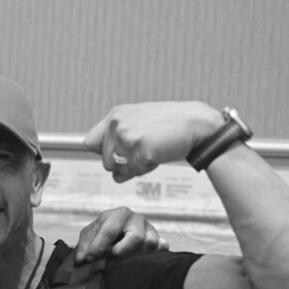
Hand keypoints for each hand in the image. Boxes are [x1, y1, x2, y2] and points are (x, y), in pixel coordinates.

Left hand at [74, 207, 167, 262]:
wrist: (117, 233)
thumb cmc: (101, 234)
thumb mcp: (88, 236)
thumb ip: (84, 247)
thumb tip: (81, 260)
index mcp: (119, 214)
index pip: (110, 230)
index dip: (99, 247)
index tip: (89, 259)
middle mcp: (138, 220)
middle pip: (137, 238)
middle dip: (121, 252)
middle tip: (109, 259)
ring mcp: (151, 230)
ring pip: (150, 245)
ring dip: (135, 257)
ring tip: (122, 262)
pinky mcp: (160, 241)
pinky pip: (162, 249)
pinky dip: (154, 255)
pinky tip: (142, 261)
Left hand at [83, 101, 222, 181]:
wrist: (198, 124)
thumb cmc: (172, 126)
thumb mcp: (141, 128)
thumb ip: (120, 146)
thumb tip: (113, 174)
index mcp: (116, 115)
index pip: (90, 142)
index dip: (104, 152)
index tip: (119, 154)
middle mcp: (117, 123)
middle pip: (105, 161)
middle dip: (123, 164)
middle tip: (144, 152)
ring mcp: (126, 136)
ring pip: (117, 169)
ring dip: (134, 168)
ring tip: (151, 152)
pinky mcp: (138, 149)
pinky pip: (134, 172)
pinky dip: (146, 169)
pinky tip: (159, 154)